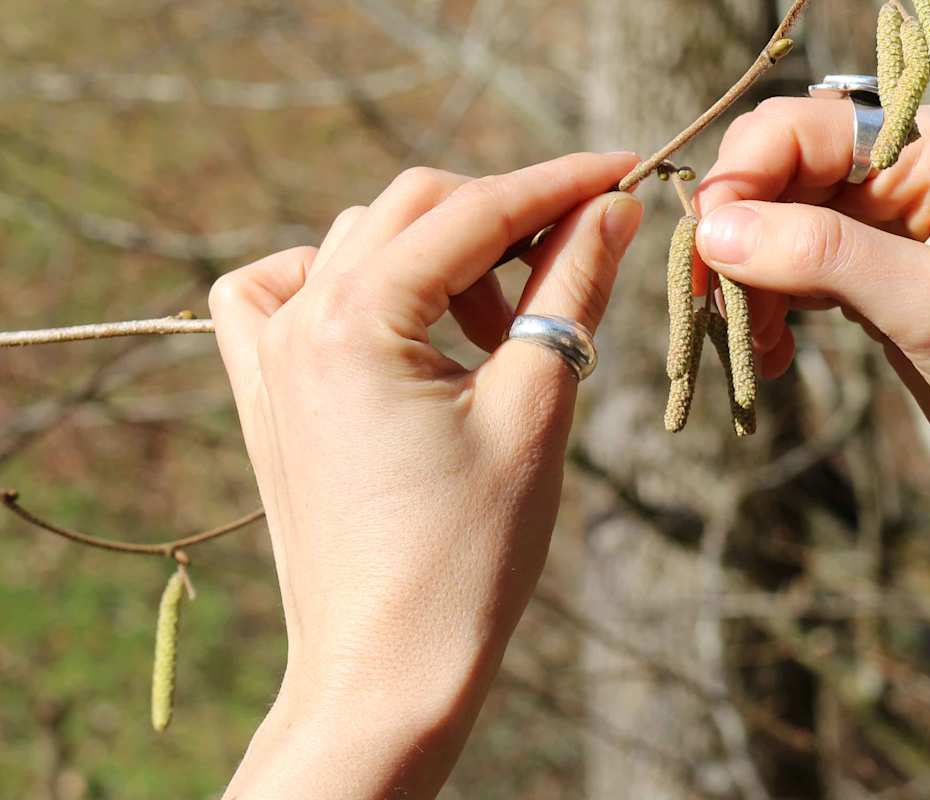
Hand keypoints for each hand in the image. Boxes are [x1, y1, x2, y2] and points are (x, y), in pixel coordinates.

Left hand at [209, 152, 642, 798]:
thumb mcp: (535, 408)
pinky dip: (341, 278)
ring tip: (498, 329)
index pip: (475, 211)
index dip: (559, 183)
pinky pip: (280, 292)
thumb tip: (607, 209)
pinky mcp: (265, 394)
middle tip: (576, 256)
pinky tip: (392, 318)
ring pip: (358, 242)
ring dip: (440, 255)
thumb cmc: (470, 556)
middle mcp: (295, 321)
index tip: (622, 171)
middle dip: (504, 215)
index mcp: (354, 320)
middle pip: (413, 207)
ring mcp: (268, 357)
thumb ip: (569, 290)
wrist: (388, 671)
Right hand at [693, 99, 929, 506]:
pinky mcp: (870, 272)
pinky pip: (790, 268)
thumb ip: (823, 255)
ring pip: (774, 224)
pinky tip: (772, 354)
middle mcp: (907, 169)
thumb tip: (715, 231)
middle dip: (739, 236)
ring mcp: (886, 222)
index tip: (706, 244)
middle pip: (779, 173)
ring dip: (748, 281)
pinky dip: (767, 306)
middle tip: (716, 302)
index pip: (806, 128)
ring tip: (754, 344)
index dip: (744, 176)